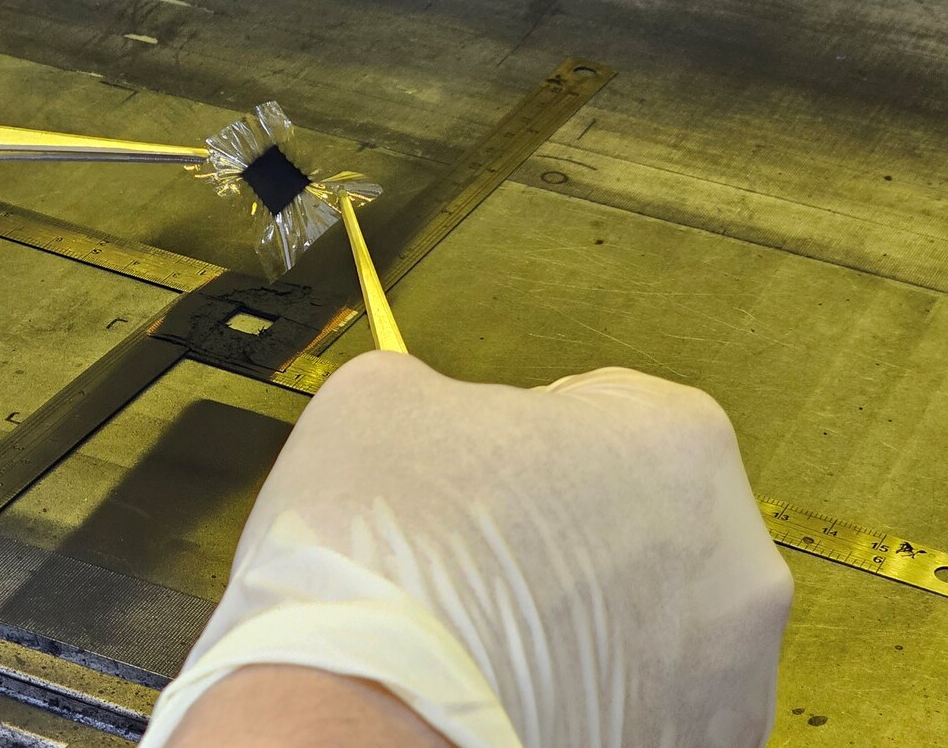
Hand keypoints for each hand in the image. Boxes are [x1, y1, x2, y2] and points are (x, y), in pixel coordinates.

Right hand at [145, 353, 792, 747]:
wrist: (372, 713)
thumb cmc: (390, 558)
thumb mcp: (388, 394)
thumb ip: (450, 394)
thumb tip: (441, 415)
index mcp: (677, 442)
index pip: (615, 407)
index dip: (536, 430)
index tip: (489, 462)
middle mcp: (735, 563)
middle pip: (649, 517)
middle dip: (577, 527)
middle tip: (489, 544)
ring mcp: (729, 679)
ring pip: (655, 619)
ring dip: (588, 614)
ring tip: (492, 626)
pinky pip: (646, 701)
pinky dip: (592, 690)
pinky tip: (510, 680)